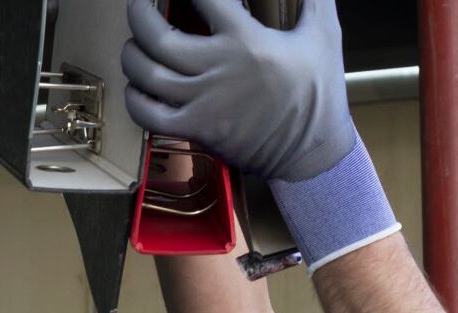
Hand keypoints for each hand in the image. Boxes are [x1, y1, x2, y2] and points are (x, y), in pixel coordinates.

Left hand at [121, 0, 354, 182]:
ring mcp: (203, 102)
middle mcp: (218, 68)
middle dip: (139, 14)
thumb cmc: (318, 94)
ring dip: (132, 55)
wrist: (313, 152)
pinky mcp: (197, 129)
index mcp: (246, 40)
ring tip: (135, 45)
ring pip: (147, 74)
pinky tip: (137, 89)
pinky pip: (148, 116)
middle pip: (157, 37)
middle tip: (139, 6)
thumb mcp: (324, 36)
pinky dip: (135, 100)